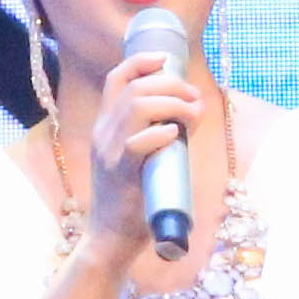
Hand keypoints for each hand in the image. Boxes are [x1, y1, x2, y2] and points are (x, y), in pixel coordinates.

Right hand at [75, 40, 205, 270]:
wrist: (110, 238)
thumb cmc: (130, 198)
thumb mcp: (134, 158)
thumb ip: (152, 134)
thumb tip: (188, 113)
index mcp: (105, 126)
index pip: (116, 79)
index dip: (141, 62)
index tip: (165, 60)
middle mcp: (103, 133)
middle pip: (135, 88)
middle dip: (172, 85)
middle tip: (194, 98)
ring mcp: (109, 152)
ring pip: (137, 107)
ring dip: (173, 103)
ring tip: (193, 113)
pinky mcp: (121, 173)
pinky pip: (138, 143)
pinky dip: (161, 133)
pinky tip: (176, 134)